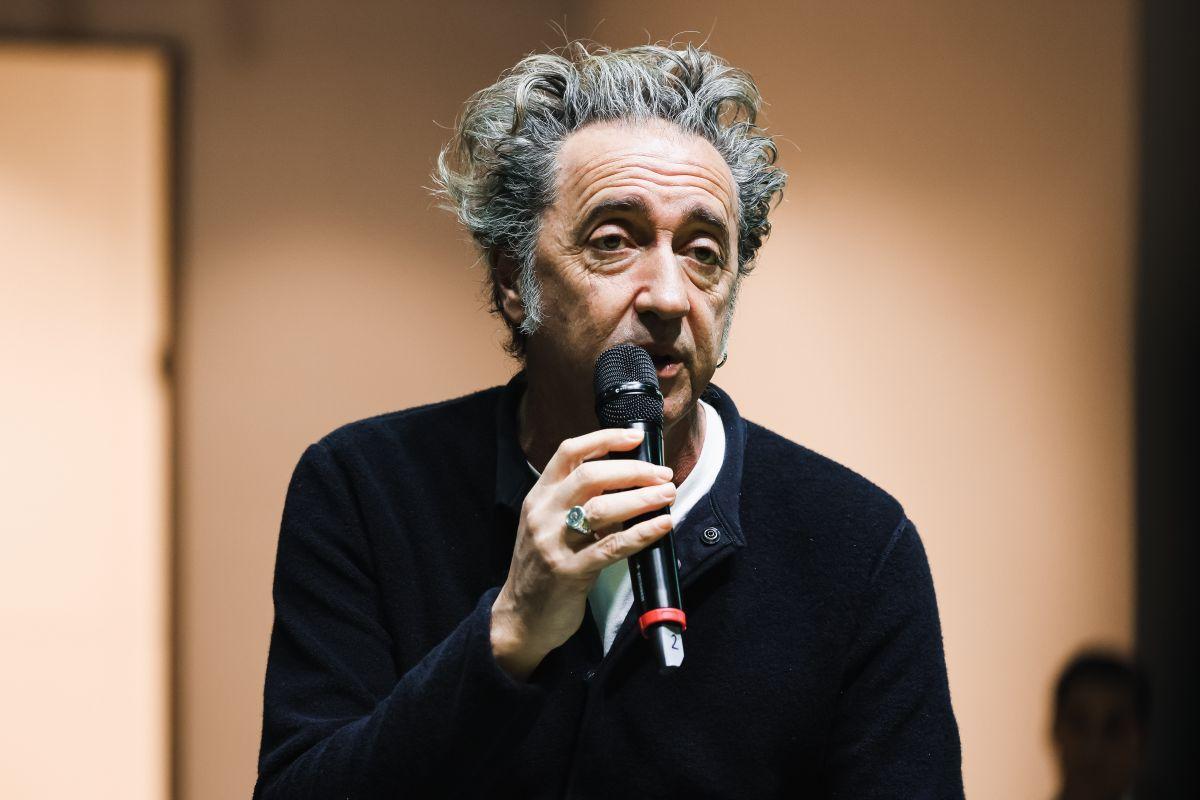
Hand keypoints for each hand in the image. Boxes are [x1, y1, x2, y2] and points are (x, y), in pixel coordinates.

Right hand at [490, 428, 675, 679]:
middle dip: (633, 470)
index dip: (605, 439)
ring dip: (642, 498)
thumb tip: (626, 480)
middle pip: (591, 475)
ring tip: (668, 496)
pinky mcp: (569, 572)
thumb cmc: (542, 569)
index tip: (636, 437)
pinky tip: (662, 526)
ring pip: (602, 508)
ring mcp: (554, 543)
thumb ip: (574, 502)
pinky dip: (641, 533)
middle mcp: (543, 514)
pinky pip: (612, 546)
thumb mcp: (547, 525)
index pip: (569, 452)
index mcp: (539, 497)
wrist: (520, 618)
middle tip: (663, 474)